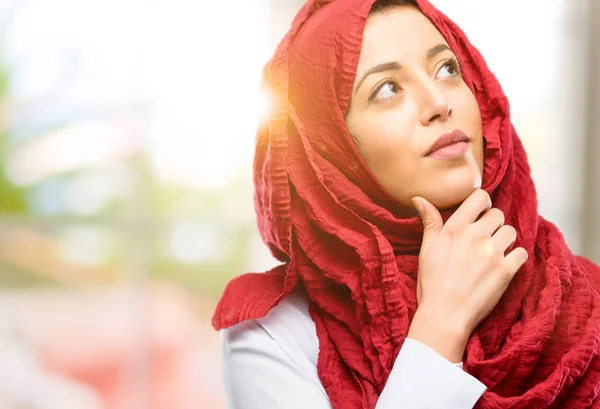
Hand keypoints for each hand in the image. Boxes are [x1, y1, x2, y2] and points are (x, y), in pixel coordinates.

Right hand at [407, 189, 527, 361]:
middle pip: (498, 214)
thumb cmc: (431, 282)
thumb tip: (419, 198)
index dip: (482, 204)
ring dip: (505, 239)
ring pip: (511, 231)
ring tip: (494, 252)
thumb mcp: (426, 248)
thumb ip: (429, 221)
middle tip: (484, 239)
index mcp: (456, 228)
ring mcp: (493, 253)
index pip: (480, 197)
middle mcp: (476, 236)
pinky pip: (521, 253)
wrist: (444, 314)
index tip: (479, 214)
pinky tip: (504, 265)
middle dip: (493, 224)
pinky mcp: (507, 270)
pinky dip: (516, 258)